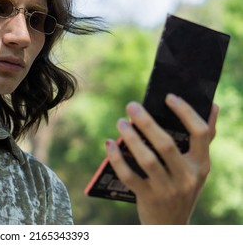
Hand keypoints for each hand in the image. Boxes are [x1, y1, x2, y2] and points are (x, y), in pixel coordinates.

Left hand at [106, 94, 218, 223]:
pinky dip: (117, 158)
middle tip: (131, 105)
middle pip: (166, 144)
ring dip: (130, 138)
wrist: (170, 225)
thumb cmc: (181, 186)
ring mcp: (167, 189)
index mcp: (201, 164)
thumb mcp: (196, 167)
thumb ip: (203, 139)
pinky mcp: (148, 197)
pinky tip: (109, 144)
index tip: (168, 97)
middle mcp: (187, 177)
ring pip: (146, 159)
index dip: (185, 112)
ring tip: (120, 122)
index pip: (200, 133)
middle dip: (146, 122)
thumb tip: (213, 105)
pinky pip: (129, 175)